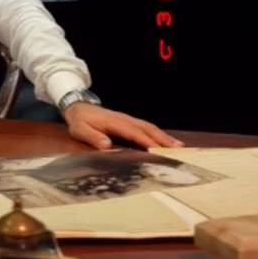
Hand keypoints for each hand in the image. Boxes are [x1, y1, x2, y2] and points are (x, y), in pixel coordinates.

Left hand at [62, 103, 183, 149]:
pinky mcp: (129, 122)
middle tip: (178, 150)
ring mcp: (128, 120)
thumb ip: (93, 137)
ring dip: (164, 137)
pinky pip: (146, 128)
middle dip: (163, 139)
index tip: (159, 151)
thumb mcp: (80, 130)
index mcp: (114, 122)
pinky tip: (166, 141)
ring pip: (149, 127)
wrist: (78, 107)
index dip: (146, 141)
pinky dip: (158, 134)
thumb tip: (107, 146)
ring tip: (179, 147)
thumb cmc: (80, 121)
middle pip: (147, 129)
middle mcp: (125, 120)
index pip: (133, 132)